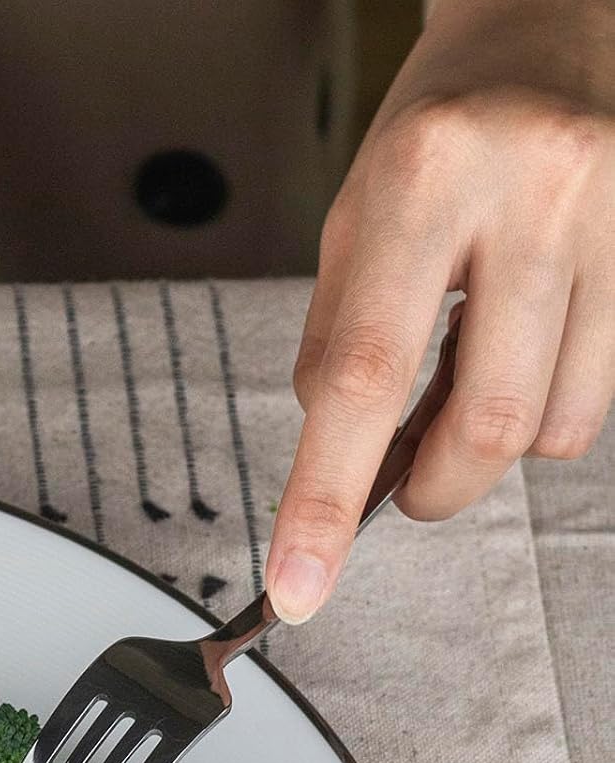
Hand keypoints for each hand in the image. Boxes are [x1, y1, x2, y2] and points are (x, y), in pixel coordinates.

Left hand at [267, 0, 613, 622]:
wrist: (549, 22)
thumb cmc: (435, 132)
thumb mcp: (351, 219)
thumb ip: (339, 344)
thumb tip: (342, 467)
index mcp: (423, 177)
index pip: (361, 376)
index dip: (323, 499)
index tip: (298, 586)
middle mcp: (535, 190)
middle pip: (484, 424)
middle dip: (433, 488)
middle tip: (405, 483)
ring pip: (556, 426)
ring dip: (495, 445)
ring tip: (469, 377)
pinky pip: (602, 394)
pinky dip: (546, 409)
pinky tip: (524, 348)